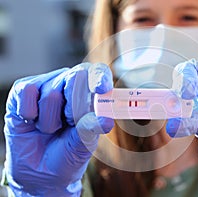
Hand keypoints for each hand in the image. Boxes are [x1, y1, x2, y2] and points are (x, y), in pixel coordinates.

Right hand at [3, 63, 113, 195]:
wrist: (40, 171)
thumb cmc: (67, 153)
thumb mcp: (83, 144)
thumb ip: (92, 129)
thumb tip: (106, 120)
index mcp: (91, 92)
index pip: (98, 73)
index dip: (99, 77)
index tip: (100, 89)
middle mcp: (70, 83)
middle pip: (75, 79)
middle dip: (73, 109)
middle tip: (69, 124)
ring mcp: (47, 84)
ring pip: (51, 94)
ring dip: (50, 121)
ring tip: (50, 129)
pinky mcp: (24, 90)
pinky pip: (27, 92)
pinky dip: (29, 114)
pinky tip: (32, 121)